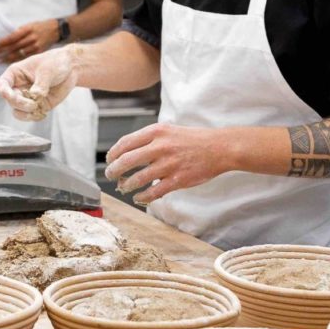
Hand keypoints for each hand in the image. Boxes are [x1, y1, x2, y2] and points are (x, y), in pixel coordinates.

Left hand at [0, 19, 60, 64]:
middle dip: (3, 51)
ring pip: (20, 54)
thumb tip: (4, 40)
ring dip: (8, 57)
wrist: (54, 29)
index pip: (13, 37)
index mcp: (28, 29)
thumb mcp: (28, 25)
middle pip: (15, 46)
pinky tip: (10, 62)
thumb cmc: (38, 27)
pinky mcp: (39, 52)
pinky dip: (17, 60)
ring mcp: (36, 46)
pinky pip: (26, 57)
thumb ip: (18, 32)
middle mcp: (32, 38)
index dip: (3, 42)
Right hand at [0, 48, 76, 120]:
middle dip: (21, 104)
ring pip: (18, 111)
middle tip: (34, 104)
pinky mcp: (37, 105)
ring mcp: (27, 98)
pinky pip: (31, 115)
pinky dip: (35, 117)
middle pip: (11, 101)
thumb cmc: (55, 62)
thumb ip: (40, 85)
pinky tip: (43, 114)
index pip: (2, 85)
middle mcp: (18, 87)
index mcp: (15, 74)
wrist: (71, 68)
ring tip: (38, 110)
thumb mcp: (47, 71)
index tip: (11, 97)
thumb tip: (34, 98)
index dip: (4, 92)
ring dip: (26, 114)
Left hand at [105, 124, 232, 204]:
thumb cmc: (194, 140)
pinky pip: (153, 192)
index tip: (109, 160)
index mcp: (157, 132)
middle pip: (126, 161)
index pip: (125, 143)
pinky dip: (142, 197)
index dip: (113, 154)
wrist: (219, 148)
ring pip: (137, 178)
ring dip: (126, 185)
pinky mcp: (178, 180)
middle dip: (113, 171)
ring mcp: (169, 164)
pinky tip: (139, 198)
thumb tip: (127, 153)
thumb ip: (149, 139)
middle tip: (111, 176)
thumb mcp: (169, 130)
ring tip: (123, 187)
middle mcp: (160, 146)